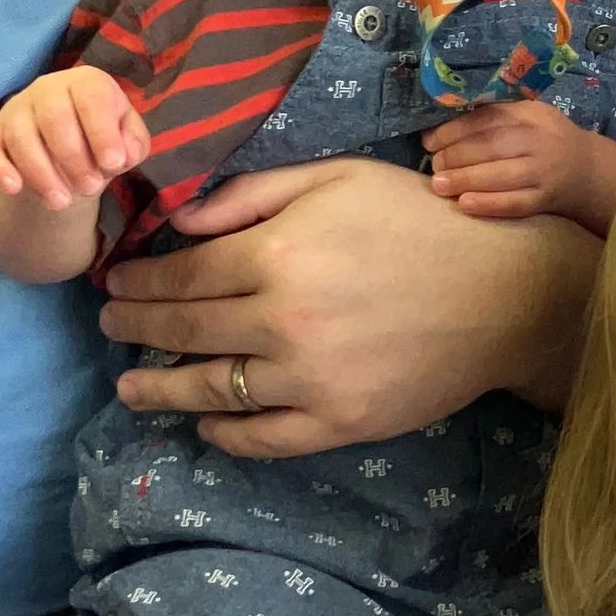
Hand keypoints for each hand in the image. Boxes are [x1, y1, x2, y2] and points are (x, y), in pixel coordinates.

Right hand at [0, 68, 147, 209]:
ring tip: (61, 203)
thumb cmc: (101, 139)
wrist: (67, 155)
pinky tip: (14, 188)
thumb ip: (133, 144)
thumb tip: (124, 154)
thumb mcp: (128, 140)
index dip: (102, 130)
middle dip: (73, 157)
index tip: (114, 164)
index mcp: (86, 82)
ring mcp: (16, 109)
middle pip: (54, 117)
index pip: (92, 96)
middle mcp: (48, 88)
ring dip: (41, 172)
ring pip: (20, 136)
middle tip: (90, 188)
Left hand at [100, 157, 594, 455]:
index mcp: (276, 255)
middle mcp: (281, 323)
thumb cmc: (421, 219)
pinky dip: (225, 433)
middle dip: (135, 331)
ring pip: (211, 392)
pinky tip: (206, 424)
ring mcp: (309, 381)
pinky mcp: (339, 423)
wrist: (505, 291)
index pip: (181, 276)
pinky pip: (262, 438)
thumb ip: (250, 194)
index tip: (115, 285)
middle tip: (109, 329)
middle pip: (184, 333)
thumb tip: (177, 223)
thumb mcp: (335, 178)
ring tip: (132, 389)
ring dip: (161, 391)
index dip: (139, 283)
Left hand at [427, 100, 615, 230]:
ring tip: (439, 185)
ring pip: (501, 175)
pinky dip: (490, 204)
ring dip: (466, 180)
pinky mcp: (546, 199)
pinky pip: (516, 203)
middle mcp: (540, 141)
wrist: (590, 171)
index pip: (488, 119)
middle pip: (492, 146)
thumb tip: (444, 125)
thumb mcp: (531, 116)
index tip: (430, 141)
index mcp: (531, 116)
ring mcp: (544, 172)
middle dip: (456, 156)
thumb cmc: (548, 140)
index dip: (455, 130)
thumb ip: (498, 115)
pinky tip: (465, 205)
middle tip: (434, 166)